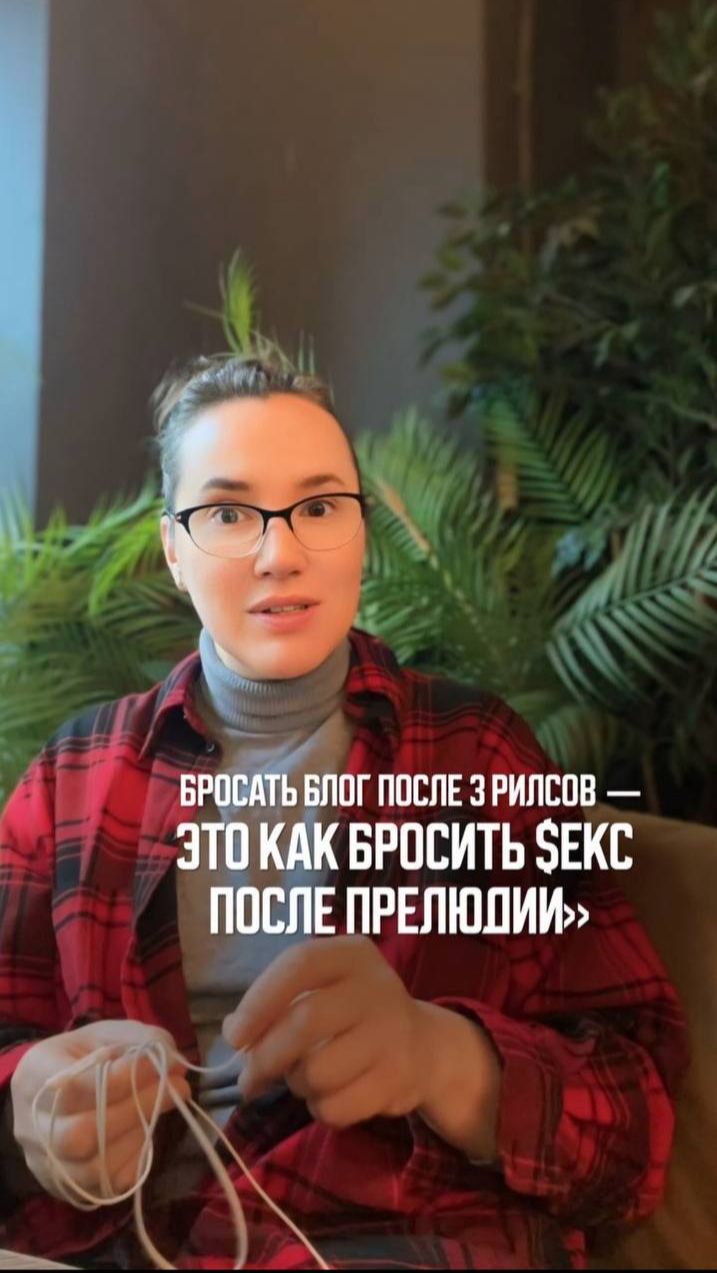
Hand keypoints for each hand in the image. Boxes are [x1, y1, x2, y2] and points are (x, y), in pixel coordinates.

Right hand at [9, 1019, 189, 1201]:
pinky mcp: (67, 1186)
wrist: (53, 1093)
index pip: (73, 1085)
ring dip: (139, 1137)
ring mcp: (47, 1163)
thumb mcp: (106, 1034)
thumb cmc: (82, 1058)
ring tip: (163, 1108)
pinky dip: (134, 1161)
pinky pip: (106, 1188)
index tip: (160, 1063)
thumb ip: (139, 1041)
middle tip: (176, 1087)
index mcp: (35, 1074)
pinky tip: (146, 1134)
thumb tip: (173, 1062)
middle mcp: (31, 1125)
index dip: (121, 1078)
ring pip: (92, 1169)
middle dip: (135, 1111)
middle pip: (79, 1135)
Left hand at [222, 935, 431, 1129]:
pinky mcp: (398, 1080)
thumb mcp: (321, 990)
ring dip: (296, 1084)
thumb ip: (275, 1002)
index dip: (259, 1001)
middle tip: (249, 1078)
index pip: (299, 965)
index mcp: (352, 955)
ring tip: (303, 1078)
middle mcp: (376, 988)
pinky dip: (320, 1109)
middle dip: (265, 1057)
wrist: (422, 1045)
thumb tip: (233, 1031)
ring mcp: (392, 1034)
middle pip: (305, 1022)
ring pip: (317, 1072)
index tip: (234, 1036)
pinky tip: (329, 1094)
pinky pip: (336, 1107)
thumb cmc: (353, 1013)